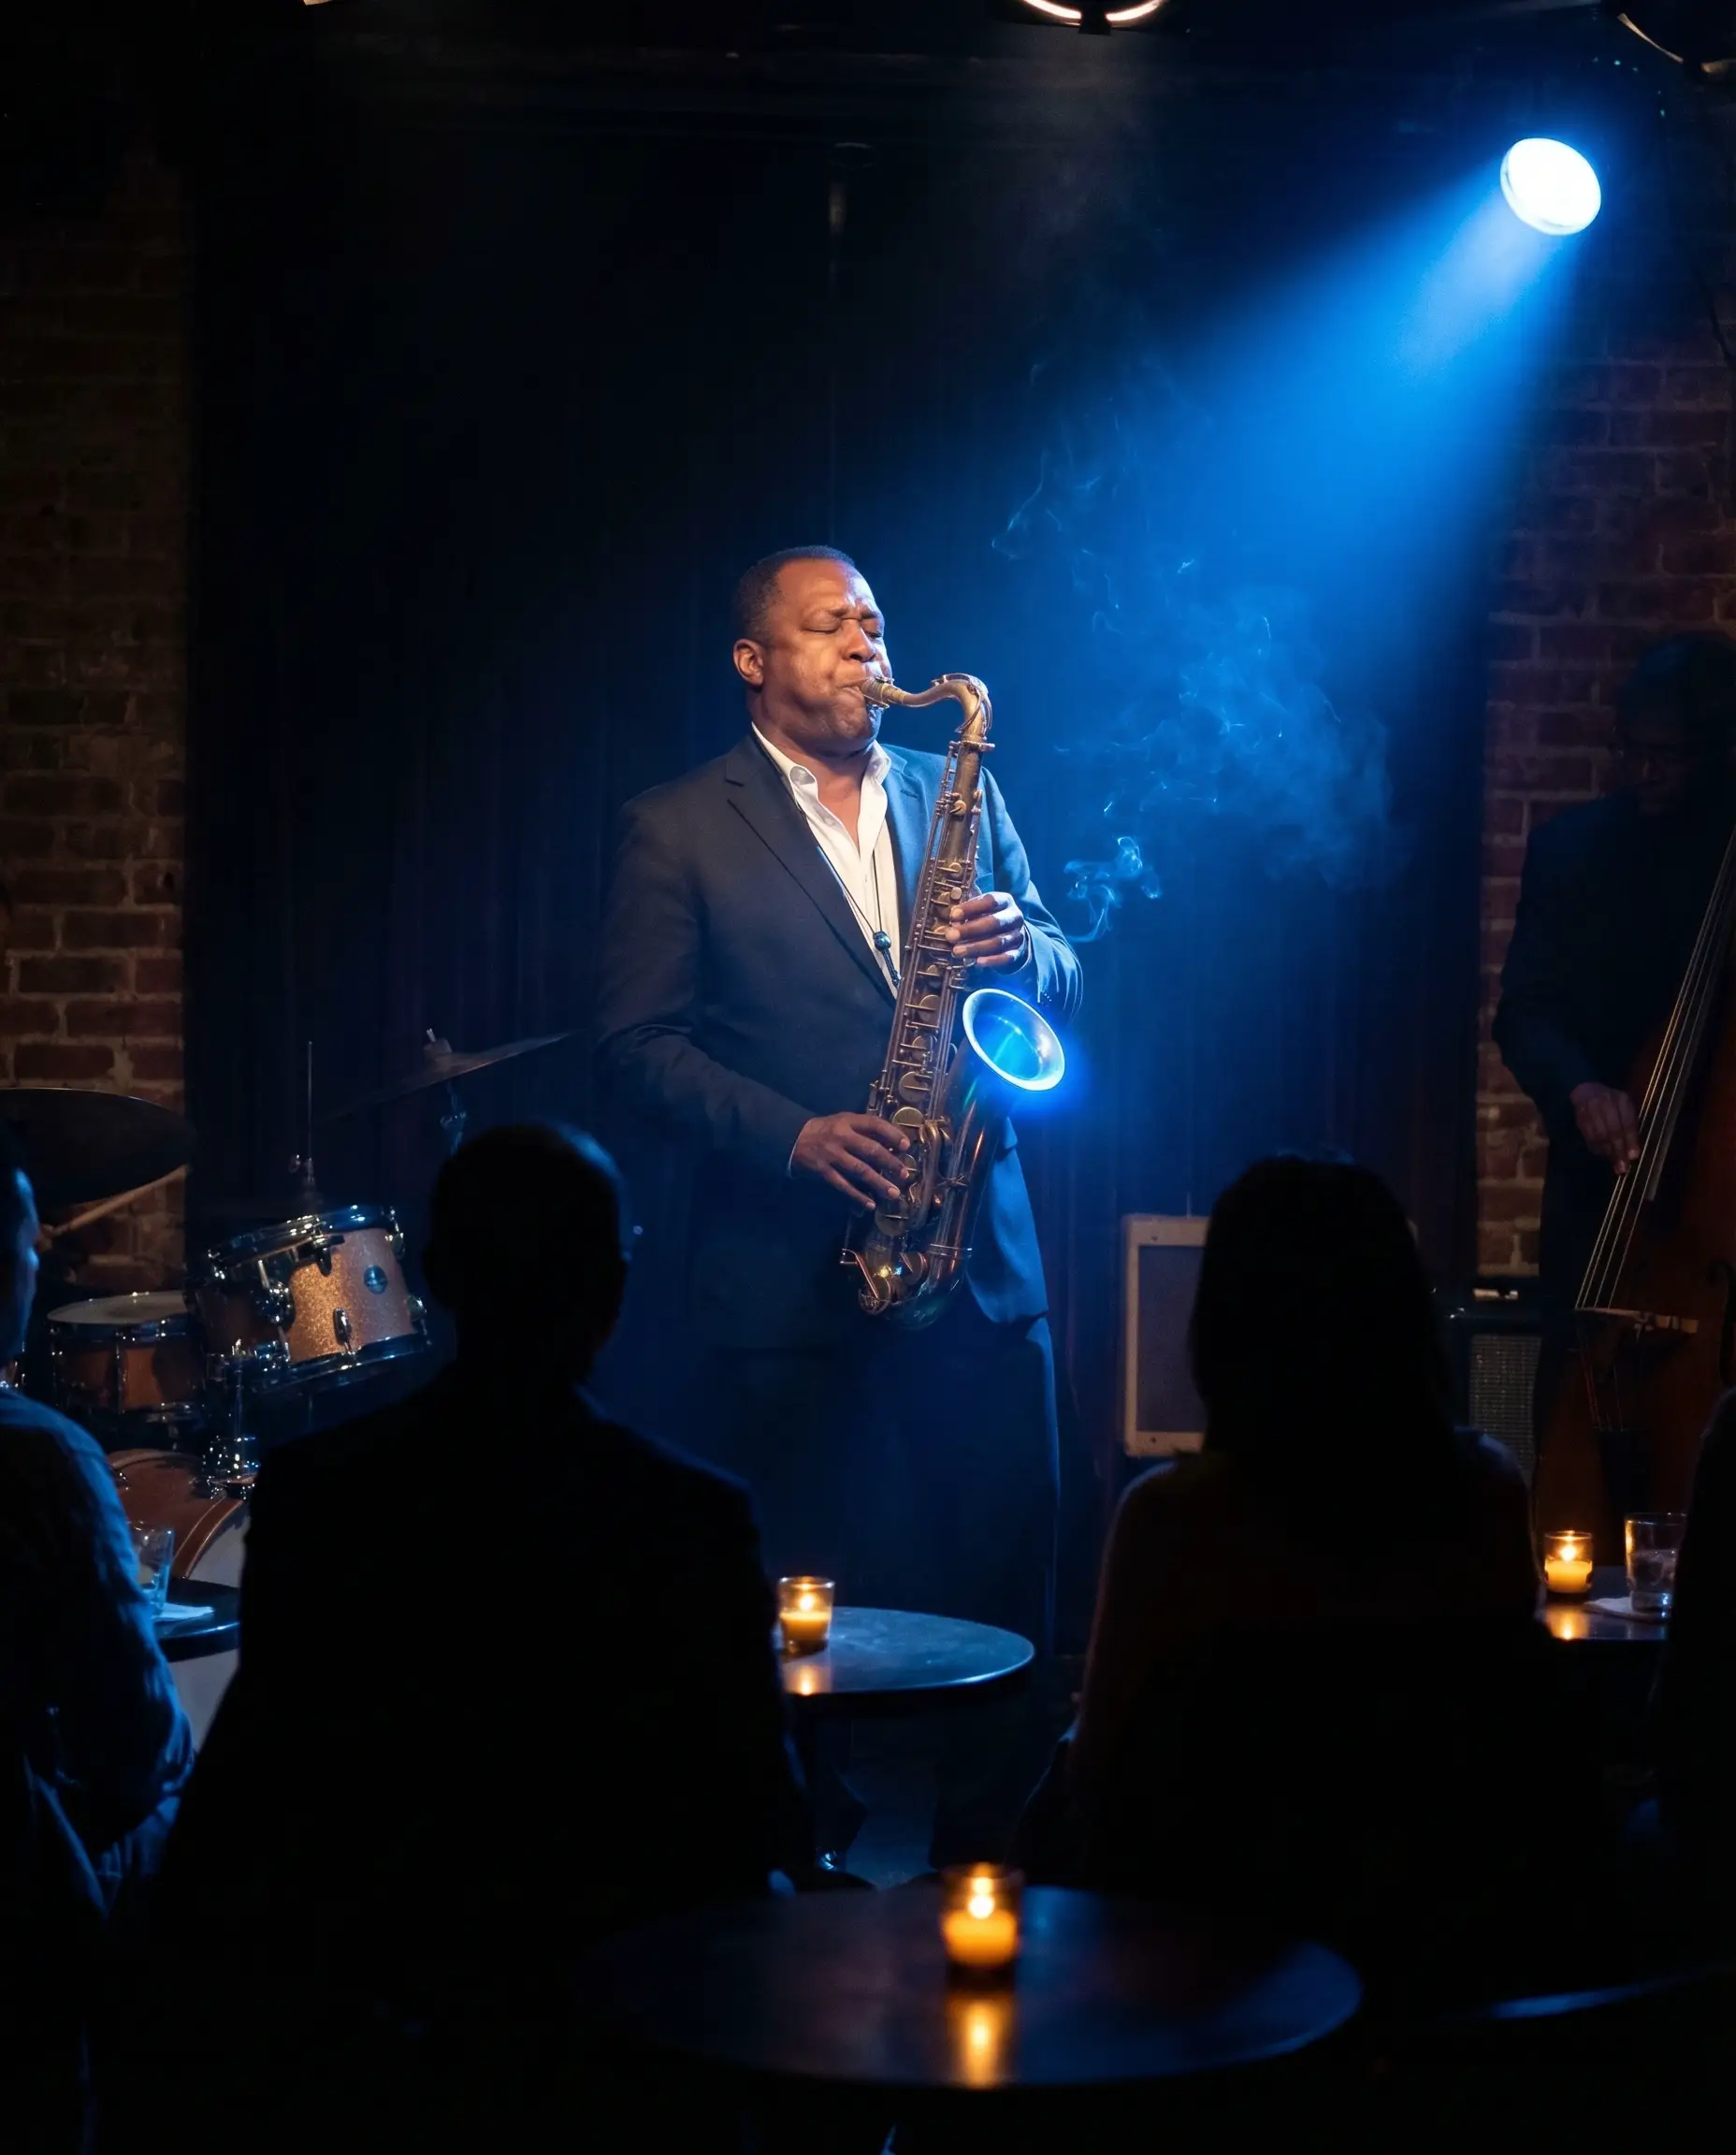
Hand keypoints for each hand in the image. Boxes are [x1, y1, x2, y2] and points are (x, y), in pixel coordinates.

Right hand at [792, 1112, 913, 1208]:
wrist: (794, 1138)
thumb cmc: (826, 1130)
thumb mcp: (844, 1121)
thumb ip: (865, 1130)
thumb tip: (893, 1142)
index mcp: (848, 1121)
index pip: (874, 1124)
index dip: (892, 1134)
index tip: (907, 1146)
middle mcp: (841, 1136)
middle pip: (870, 1149)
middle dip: (890, 1162)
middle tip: (905, 1174)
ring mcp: (831, 1155)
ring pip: (859, 1170)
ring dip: (878, 1183)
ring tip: (894, 1193)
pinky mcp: (823, 1171)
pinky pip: (842, 1185)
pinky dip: (857, 1196)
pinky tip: (869, 1204)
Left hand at [946, 891, 1028, 969]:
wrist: (1012, 935)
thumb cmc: (989, 919)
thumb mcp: (980, 911)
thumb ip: (968, 914)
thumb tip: (955, 922)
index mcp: (1005, 901)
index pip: (990, 901)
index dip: (971, 908)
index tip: (953, 916)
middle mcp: (1014, 916)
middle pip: (994, 922)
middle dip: (970, 930)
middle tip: (951, 936)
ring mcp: (1018, 935)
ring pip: (998, 942)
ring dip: (975, 947)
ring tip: (957, 951)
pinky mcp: (1018, 952)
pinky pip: (1006, 957)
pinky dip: (991, 960)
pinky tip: (977, 962)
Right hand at [1569, 1081, 1640, 1171]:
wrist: (1586, 1091)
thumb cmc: (1612, 1103)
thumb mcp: (1626, 1109)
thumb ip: (1631, 1128)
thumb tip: (1633, 1154)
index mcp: (1621, 1100)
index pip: (1627, 1122)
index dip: (1630, 1141)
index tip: (1633, 1157)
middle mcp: (1605, 1103)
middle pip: (1612, 1131)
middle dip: (1618, 1150)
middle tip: (1622, 1167)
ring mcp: (1590, 1109)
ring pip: (1599, 1135)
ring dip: (1607, 1152)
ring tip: (1613, 1163)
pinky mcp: (1580, 1118)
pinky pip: (1588, 1137)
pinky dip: (1596, 1148)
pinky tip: (1602, 1154)